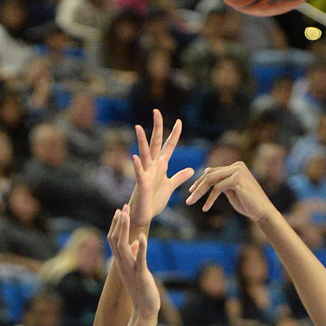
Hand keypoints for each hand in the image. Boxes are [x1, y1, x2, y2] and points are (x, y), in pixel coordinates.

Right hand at [108, 205, 160, 316]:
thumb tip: (136, 242)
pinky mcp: (141, 275)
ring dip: (125, 230)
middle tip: (123, 207)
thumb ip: (135, 254)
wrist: (144, 309)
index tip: (120, 210)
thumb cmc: (141, 289)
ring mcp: (130, 269)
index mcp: (121, 262)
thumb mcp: (137, 269)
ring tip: (127, 215)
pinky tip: (142, 237)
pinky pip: (139, 259)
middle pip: (115, 239)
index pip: (114, 240)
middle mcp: (122, 264)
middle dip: (119, 223)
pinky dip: (140, 248)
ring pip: (123, 246)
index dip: (116, 225)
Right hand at [130, 110, 194, 227]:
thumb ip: (179, 177)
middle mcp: (153, 166)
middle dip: (157, 127)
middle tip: (156, 111)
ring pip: (144, 154)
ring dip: (141, 141)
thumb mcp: (170, 187)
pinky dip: (137, 165)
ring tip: (138, 127)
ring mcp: (146, 173)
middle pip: (155, 143)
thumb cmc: (154, 200)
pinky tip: (134, 156)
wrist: (144, 214)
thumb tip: (190, 169)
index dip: (174, 134)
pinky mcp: (142, 184)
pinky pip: (139, 173)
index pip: (168, 146)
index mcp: (161, 166)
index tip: (179, 121)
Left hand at [186, 161, 273, 220]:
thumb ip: (221, 183)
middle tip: (188, 199)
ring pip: (211, 180)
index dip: (200, 182)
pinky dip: (210, 199)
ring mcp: (238, 171)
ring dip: (199, 193)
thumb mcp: (231, 191)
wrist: (262, 212)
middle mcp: (237, 166)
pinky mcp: (238, 179)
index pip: (213, 172)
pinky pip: (218, 188)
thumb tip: (207, 173)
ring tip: (191, 202)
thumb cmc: (248, 204)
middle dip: (197, 187)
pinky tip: (205, 208)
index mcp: (235, 167)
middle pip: (210, 175)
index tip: (191, 192)